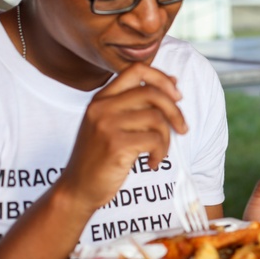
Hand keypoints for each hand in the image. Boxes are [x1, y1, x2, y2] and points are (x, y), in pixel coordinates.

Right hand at [58, 63, 185, 212]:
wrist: (78, 189)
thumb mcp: (112, 123)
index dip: (162, 78)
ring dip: (167, 138)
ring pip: (157, 118)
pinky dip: (160, 152)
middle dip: (175, 111)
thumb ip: (137, 103)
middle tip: (182, 128)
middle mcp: (101, 107)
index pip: (136, 69)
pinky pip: (155, 140)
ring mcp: (106, 125)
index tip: (176, 96)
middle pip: (152, 93)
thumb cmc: (101, 156)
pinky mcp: (115, 145)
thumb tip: (173, 81)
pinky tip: (152, 162)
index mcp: (101, 98)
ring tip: (159, 152)